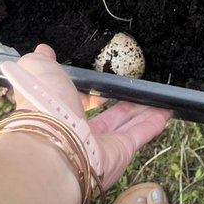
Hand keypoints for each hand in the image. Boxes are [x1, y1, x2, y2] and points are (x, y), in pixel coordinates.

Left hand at [3, 44, 171, 191]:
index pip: (76, 102)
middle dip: (120, 104)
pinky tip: (165, 111)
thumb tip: (43, 50)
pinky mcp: (120, 152)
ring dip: (141, 111)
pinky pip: (140, 134)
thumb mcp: (38, 70)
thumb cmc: (44, 105)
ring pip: (125, 124)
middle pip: (105, 117)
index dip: (88, 91)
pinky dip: (153, 123)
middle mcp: (79, 131)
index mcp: (59, 112)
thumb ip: (42, 60)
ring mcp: (100, 144)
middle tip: (133, 91)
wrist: (54, 144)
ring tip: (155, 98)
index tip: (99, 80)